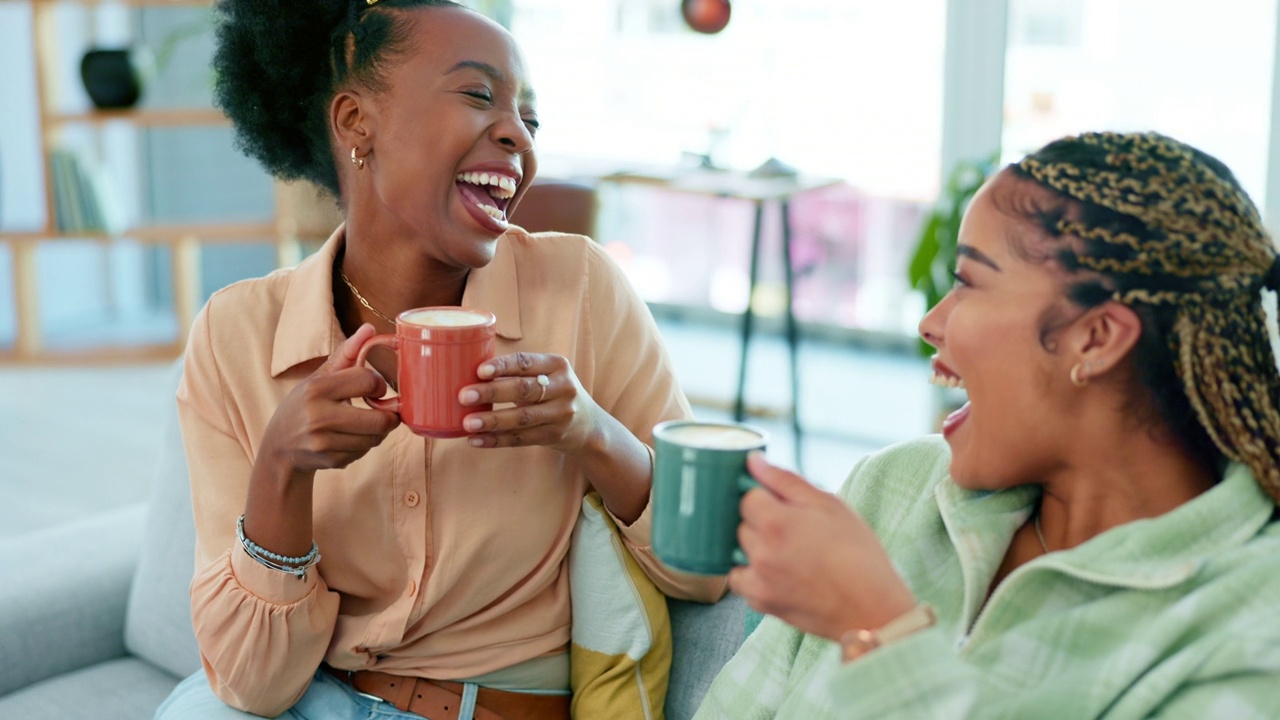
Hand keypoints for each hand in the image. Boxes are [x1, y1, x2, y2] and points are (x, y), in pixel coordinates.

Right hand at [256, 323, 401, 478]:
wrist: (279, 447)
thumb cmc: (304, 405)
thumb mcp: (319, 377)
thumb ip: (346, 354)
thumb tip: (369, 329)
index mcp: (316, 388)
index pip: (368, 381)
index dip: (379, 384)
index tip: (375, 388)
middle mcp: (318, 415)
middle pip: (379, 419)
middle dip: (389, 416)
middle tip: (386, 412)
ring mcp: (323, 441)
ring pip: (375, 438)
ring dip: (377, 432)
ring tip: (365, 424)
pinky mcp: (329, 461)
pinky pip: (364, 452)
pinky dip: (364, 446)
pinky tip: (349, 439)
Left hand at [458, 351, 603, 454]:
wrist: (588, 425)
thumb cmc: (553, 392)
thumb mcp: (546, 375)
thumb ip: (518, 373)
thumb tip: (469, 373)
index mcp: (557, 365)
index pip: (526, 362)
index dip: (503, 366)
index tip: (479, 371)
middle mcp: (563, 388)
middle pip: (523, 390)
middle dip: (492, 393)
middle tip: (464, 395)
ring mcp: (561, 414)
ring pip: (522, 418)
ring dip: (492, 421)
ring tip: (467, 423)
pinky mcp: (555, 436)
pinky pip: (521, 439)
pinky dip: (497, 440)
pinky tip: (476, 440)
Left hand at [729, 453, 916, 640]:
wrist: (872, 608)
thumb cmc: (857, 553)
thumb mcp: (829, 504)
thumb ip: (785, 480)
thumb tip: (753, 460)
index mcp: (775, 521)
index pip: (749, 497)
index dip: (769, 498)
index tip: (787, 506)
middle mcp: (760, 551)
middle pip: (744, 523)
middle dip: (763, 522)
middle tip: (797, 531)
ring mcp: (758, 579)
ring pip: (740, 551)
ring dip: (757, 547)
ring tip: (791, 553)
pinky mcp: (762, 602)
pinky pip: (742, 580)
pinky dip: (754, 574)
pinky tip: (780, 573)